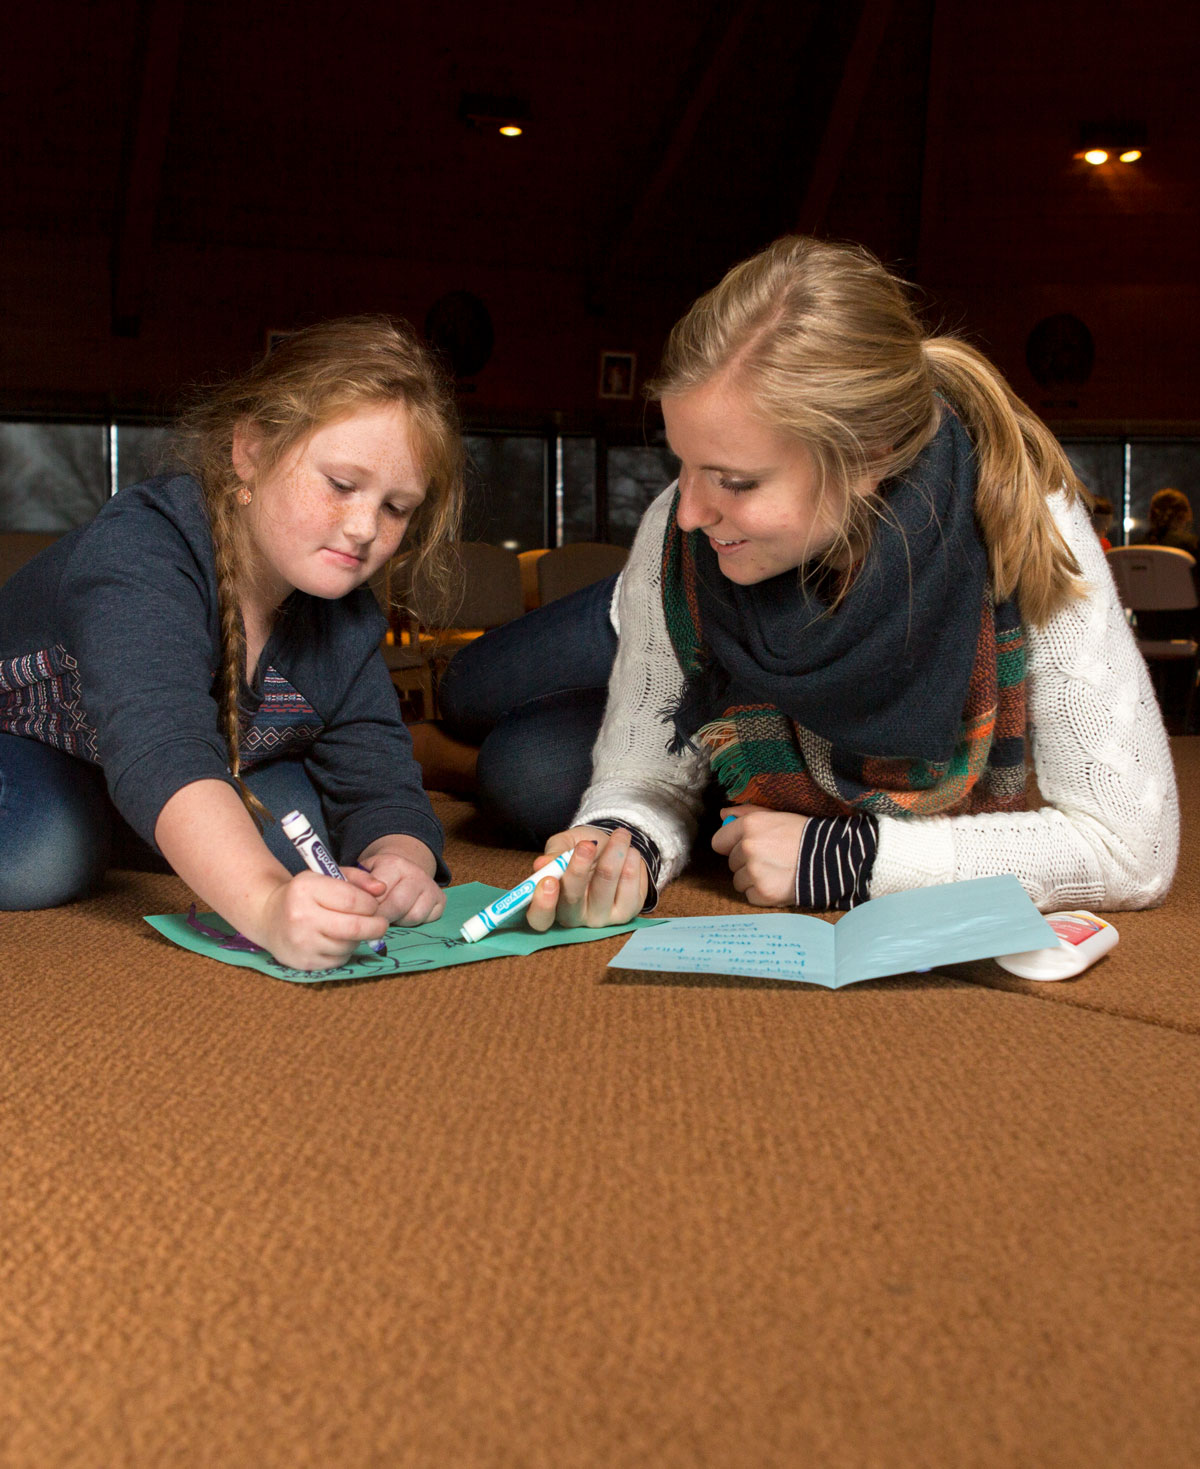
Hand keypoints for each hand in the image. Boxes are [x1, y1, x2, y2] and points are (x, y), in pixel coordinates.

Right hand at [258, 869, 390, 970]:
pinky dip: (344, 951)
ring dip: (357, 938)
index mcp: (306, 888)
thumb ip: (358, 879)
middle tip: (380, 923)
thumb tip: (382, 888)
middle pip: (354, 927)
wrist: (268, 916)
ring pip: (348, 945)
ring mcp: (301, 942)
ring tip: (350, 929)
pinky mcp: (303, 962)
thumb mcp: (327, 876)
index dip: (371, 904)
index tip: (373, 905)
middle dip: (376, 926)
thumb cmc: (305, 894)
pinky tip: (335, 940)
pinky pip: (338, 959)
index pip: (353, 900)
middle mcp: (301, 916)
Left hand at [357, 848, 445, 925]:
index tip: (362, 914)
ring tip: (390, 915)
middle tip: (373, 922)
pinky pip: (426, 920)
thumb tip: (355, 902)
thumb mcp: (362, 873)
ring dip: (398, 921)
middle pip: (398, 906)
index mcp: (394, 864)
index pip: (380, 893)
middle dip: (383, 918)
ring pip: (413, 916)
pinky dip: (413, 922)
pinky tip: (404, 915)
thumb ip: (355, 884)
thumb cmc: (379, 875)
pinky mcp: (441, 899)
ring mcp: (430, 886)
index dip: (369, 908)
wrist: (404, 868)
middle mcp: (416, 873)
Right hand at [525, 826, 647, 930]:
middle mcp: (574, 917)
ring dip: (613, 855)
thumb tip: (542, 864)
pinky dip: (631, 863)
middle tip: (586, 846)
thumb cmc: (579, 848)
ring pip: (604, 889)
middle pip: (572, 904)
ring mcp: (601, 918)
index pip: (540, 918)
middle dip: (578, 871)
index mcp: (550, 904)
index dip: (542, 904)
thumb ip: (554, 854)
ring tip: (619, 835)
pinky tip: (629, 852)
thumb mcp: (563, 845)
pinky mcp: (626, 912)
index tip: (548, 880)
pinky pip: (630, 888)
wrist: (610, 848)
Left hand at [711, 804, 806, 906]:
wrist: (831, 858)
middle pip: (731, 863)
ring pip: (738, 881)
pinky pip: (750, 896)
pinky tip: (778, 883)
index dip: (731, 845)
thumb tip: (722, 814)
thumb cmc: (802, 834)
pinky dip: (761, 893)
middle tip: (770, 858)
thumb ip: (746, 813)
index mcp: (749, 826)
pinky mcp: (763, 893)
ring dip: (752, 879)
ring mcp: (755, 872)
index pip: (718, 842)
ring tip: (775, 871)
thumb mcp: (775, 815)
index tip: (746, 847)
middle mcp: (748, 848)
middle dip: (745, 862)